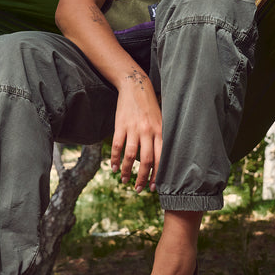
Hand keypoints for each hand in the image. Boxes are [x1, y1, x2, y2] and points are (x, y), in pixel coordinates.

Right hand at [111, 68, 162, 191]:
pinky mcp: (120, 125)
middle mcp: (148, 131)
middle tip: (139, 189)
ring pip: (130, 156)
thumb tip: (157, 160)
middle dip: (142, 178)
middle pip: (146, 160)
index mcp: (160, 131)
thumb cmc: (149, 106)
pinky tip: (113, 167)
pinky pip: (117, 146)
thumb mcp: (160, 121)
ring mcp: (133, 128)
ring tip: (124, 180)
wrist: (135, 86)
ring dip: (126, 171)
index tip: (154, 187)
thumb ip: (159, 138)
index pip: (160, 158)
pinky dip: (114, 159)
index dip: (157, 175)